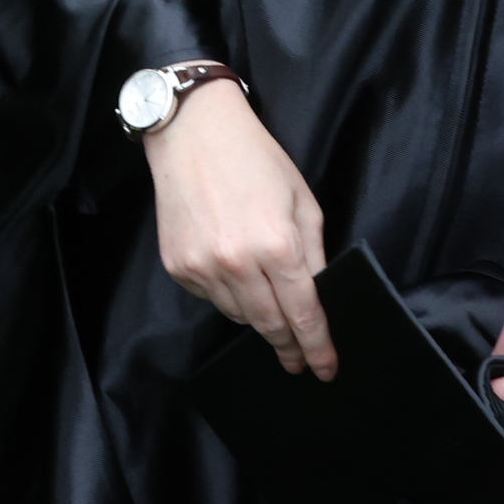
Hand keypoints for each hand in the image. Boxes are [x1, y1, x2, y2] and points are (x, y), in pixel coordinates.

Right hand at [150, 79, 331, 377]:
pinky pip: (211, 298)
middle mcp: (237, 263)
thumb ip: (313, 254)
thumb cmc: (256, 160)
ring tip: (265, 300)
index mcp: (277, 245)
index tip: (325, 369)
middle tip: (298, 361)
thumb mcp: (302, 202)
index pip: (304, 315)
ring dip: (258, 317)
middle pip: (270, 326)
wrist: (193, 134)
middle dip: (289, 347)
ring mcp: (203, 267)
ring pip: (239, 316)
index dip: (317, 348)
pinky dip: (228, 294)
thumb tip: (317, 296)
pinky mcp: (178, 266)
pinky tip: (232, 269)